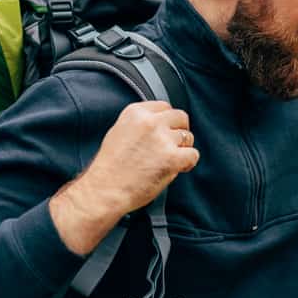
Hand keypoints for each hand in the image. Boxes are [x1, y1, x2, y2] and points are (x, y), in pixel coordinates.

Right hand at [50, 101, 198, 254]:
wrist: (104, 190)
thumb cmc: (109, 168)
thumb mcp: (119, 132)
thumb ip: (140, 124)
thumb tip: (160, 125)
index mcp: (135, 113)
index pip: (165, 107)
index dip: (168, 122)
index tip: (166, 132)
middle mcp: (150, 122)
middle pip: (181, 117)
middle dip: (179, 131)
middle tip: (173, 146)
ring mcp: (162, 139)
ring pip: (187, 137)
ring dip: (182, 149)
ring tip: (168, 161)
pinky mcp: (172, 158)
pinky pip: (193, 155)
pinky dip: (188, 163)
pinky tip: (177, 169)